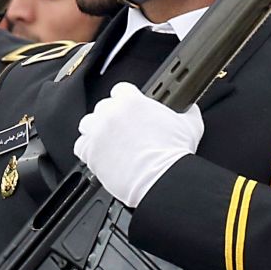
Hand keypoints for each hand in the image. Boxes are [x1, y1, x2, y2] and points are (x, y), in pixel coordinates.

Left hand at [75, 82, 202, 207]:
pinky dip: (88, 150)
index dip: (126, 100)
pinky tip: (100, 155)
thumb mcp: (189, 125)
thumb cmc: (172, 155)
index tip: (130, 109)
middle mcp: (111, 113)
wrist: (161, 179)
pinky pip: (80, 146)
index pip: (121, 90)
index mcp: (132, 101)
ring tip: (108, 142)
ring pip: (88, 124)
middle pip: (103, 107)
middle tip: (122, 131)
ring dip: (96, 131)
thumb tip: (190, 107)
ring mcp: (98, 132)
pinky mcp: (90, 151)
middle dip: (111, 117)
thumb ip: (187, 111)